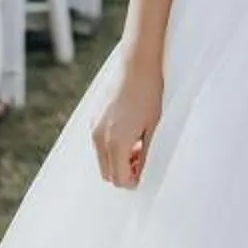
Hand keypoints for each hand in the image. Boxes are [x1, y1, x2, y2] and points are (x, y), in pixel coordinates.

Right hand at [92, 64, 162, 189]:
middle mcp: (100, 138)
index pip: (119, 179)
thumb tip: (140, 173)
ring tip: (136, 143)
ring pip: (102, 159)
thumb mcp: (153, 129)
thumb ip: (145, 156)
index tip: (143, 171)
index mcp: (116, 143)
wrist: (137, 67)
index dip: (133, 180)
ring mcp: (94, 128)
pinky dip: (110, 146)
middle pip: (107, 173)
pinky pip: (99, 143)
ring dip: (117, 159)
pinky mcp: (93, 119)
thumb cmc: (149, 95)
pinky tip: (127, 131)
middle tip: (140, 157)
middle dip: (123, 172)